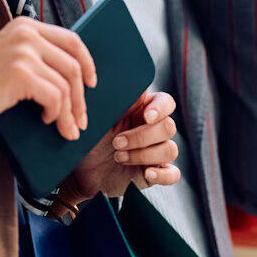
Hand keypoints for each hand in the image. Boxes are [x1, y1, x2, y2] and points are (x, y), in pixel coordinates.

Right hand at [0, 17, 96, 141]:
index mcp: (24, 26)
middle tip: (81, 120)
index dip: (87, 63)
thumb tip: (74, 79)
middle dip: (81, 97)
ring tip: (66, 129)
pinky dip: (55, 113)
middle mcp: (25, 33)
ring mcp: (22, 52)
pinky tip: (44, 120)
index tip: (92, 84)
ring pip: (66, 85)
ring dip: (69, 112)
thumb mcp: (7, 60)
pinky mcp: (19, 74)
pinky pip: (55, 97)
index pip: (72, 40)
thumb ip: (34, 58)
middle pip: (73, 65)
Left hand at [63, 91, 181, 202]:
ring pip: (170, 150)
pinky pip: (174, 174)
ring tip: (118, 157)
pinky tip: (146, 173)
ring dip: (143, 155)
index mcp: (142, 111)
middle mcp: (153, 130)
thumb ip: (113, 103)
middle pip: (168, 127)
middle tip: (116, 143)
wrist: (82, 174)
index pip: (166, 102)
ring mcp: (156, 153)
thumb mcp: (97, 122)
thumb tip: (125, 82)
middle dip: (142, 136)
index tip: (146, 117)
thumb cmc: (90, 143)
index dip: (161, 108)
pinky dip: (162, 174)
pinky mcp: (157, 174)